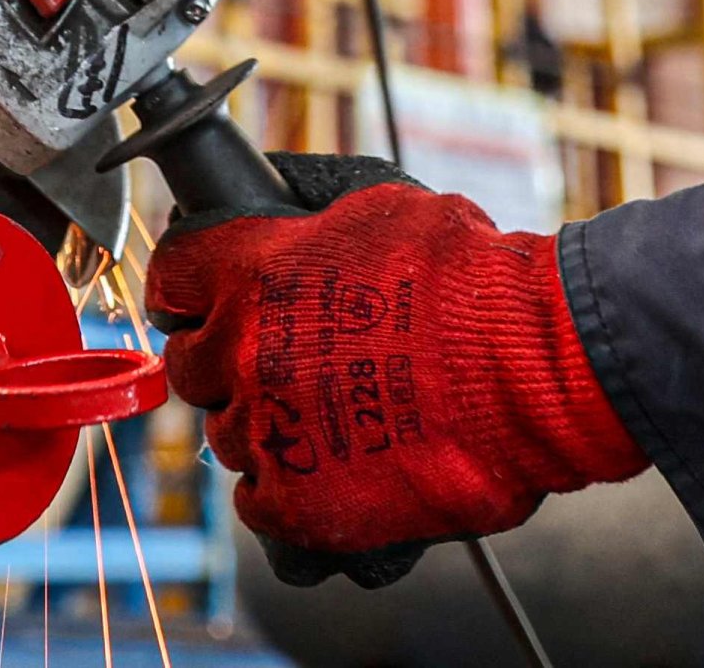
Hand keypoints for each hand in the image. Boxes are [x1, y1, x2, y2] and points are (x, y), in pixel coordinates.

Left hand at [148, 159, 641, 581]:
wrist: (530, 370)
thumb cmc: (468, 278)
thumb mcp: (379, 204)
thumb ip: (311, 207)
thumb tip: (278, 197)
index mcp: (250, 274)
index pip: (172, 277)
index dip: (190, 288)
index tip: (204, 299)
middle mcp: (242, 353)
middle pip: (191, 364)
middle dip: (226, 360)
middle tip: (280, 360)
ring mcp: (266, 432)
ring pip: (227, 435)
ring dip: (264, 424)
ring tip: (327, 416)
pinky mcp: (299, 504)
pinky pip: (258, 502)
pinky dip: (286, 489)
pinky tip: (328, 469)